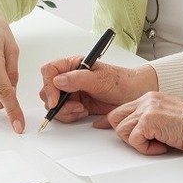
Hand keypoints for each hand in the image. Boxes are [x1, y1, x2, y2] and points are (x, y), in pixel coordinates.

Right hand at [39, 59, 157, 124]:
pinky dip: (70, 116)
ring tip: (82, 109)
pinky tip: (83, 112)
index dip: (48, 85)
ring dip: (65, 111)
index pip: (49, 71)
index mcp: (73, 65)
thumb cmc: (121, 81)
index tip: (56, 100)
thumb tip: (58, 81)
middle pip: (47, 90)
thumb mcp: (102, 79)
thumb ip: (79, 79)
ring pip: (53, 104)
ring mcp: (72, 92)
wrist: (134, 95)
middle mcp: (70, 78)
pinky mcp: (76, 105)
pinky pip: (63, 113)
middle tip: (75, 106)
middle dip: (57, 102)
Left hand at [107, 92, 182, 154]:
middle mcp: (147, 100)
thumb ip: (151, 119)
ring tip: (158, 144)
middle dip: (123, 134)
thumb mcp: (168, 116)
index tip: (100, 126)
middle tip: (142, 143)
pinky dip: (146, 149)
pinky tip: (162, 146)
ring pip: (122, 131)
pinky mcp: (149, 121)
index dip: (111, 121)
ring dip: (138, 143)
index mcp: (151, 97)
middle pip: (116, 118)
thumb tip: (138, 131)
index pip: (122, 108)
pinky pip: (134, 140)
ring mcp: (147, 109)